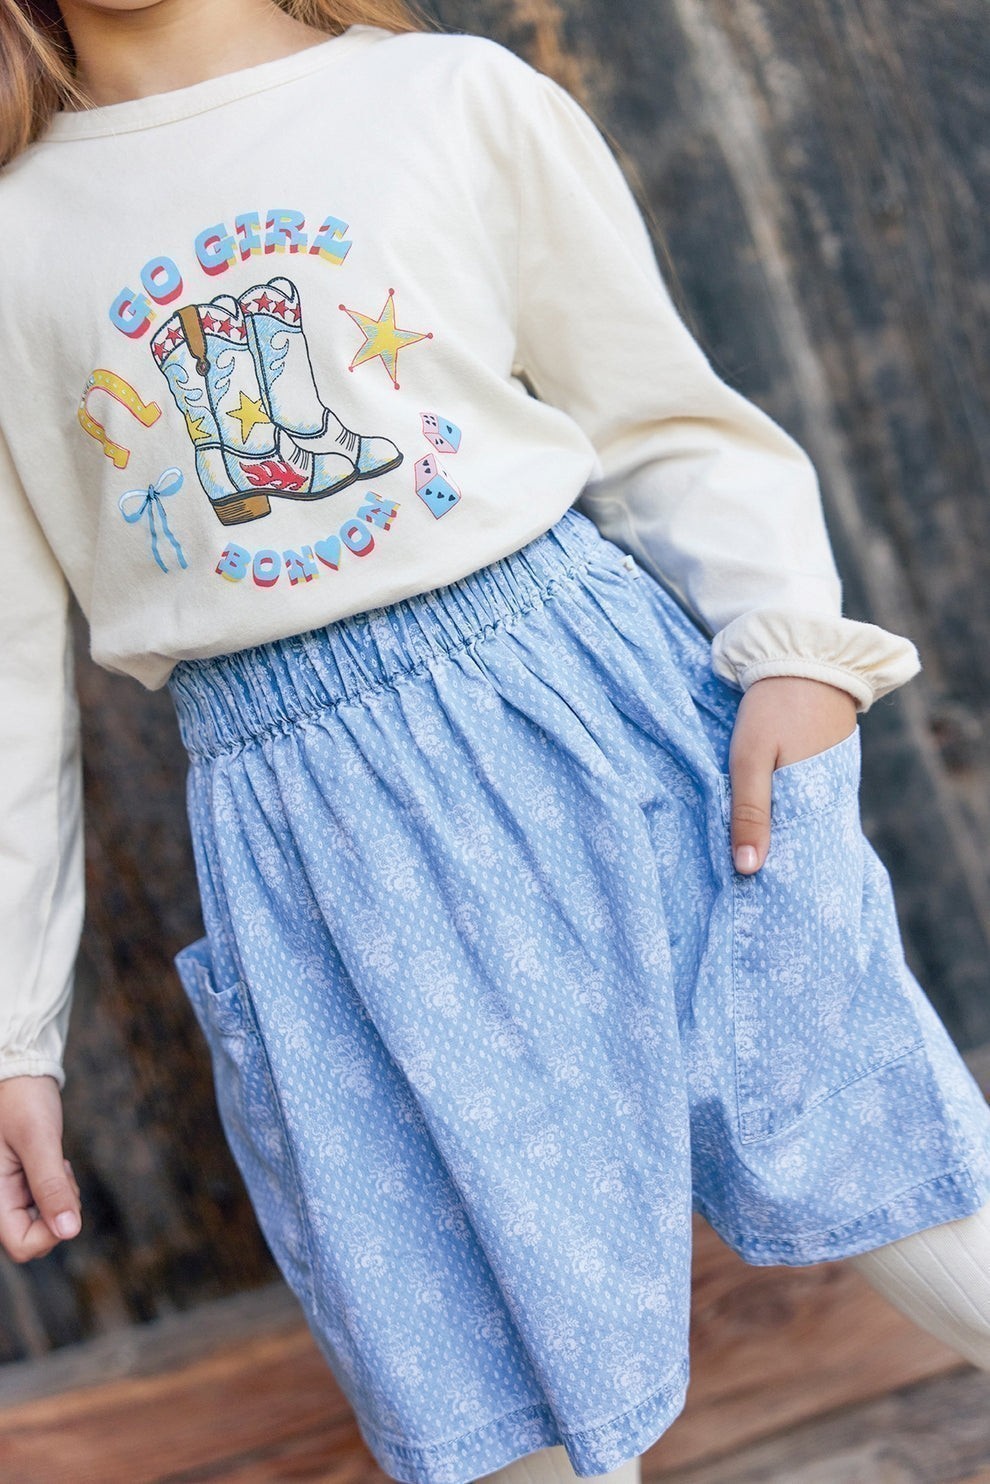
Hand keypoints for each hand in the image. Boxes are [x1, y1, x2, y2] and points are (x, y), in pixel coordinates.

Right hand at [0, 1075, 81, 1262]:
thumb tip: (70, 1232)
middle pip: (34, 1238)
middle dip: (59, 1212)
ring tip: (57, 1162)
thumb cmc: (23, 1100)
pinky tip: (54, 1163)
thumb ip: (51, 1186)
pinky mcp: (19, 1187)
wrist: (19, 1075)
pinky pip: (44, 1205)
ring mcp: (7, 1196)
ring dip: (60, 1198)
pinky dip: (58, 1189)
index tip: (66, 1197)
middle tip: (61, 1170)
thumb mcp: (39, 1140)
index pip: (22, 1246)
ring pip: (43, 1223)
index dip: (51, 1234)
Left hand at [728, 675, 857, 873]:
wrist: (802, 658)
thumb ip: (749, 812)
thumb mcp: (750, 760)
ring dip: (784, 836)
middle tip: (753, 888)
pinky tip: (768, 825)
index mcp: (819, 799)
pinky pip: (808, 800)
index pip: (804, 856)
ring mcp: (834, 779)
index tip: (759, 899)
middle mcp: (833, 795)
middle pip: (805, 841)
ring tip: (756, 863)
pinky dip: (790, 813)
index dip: (782, 876)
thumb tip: (747, 870)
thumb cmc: (773, 708)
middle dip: (781, 861)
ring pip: (806, 820)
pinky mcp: (828, 765)